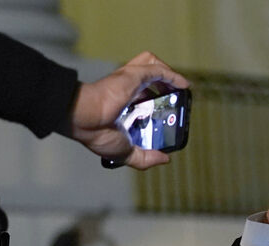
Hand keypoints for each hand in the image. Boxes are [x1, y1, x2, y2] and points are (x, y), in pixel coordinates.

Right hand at [65, 52, 189, 169]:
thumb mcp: (126, 152)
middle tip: (175, 101)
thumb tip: (165, 159)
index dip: (156, 102)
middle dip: (165, 85)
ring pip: (152, 64)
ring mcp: (130, 80)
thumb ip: (145, 158)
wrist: (84, 119)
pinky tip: (185, 85)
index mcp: (122, 106)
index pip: (143, 97)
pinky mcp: (133, 74)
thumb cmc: (96, 133)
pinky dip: (173, 76)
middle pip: (149, 78)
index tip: (167, 114)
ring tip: (180, 87)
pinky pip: (158, 70)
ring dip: (168, 73)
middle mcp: (127, 90)